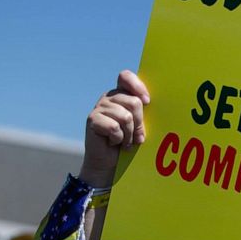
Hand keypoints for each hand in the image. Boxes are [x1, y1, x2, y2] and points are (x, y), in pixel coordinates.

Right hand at [81, 70, 150, 185]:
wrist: (108, 162)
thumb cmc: (127, 142)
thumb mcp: (138, 125)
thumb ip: (142, 113)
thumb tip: (148, 104)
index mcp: (121, 94)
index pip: (125, 77)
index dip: (137, 86)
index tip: (147, 102)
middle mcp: (109, 97)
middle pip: (134, 102)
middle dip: (139, 123)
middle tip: (136, 136)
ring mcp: (99, 107)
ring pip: (125, 117)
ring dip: (129, 134)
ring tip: (124, 141)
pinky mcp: (92, 119)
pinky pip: (114, 128)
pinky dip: (119, 139)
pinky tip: (113, 142)